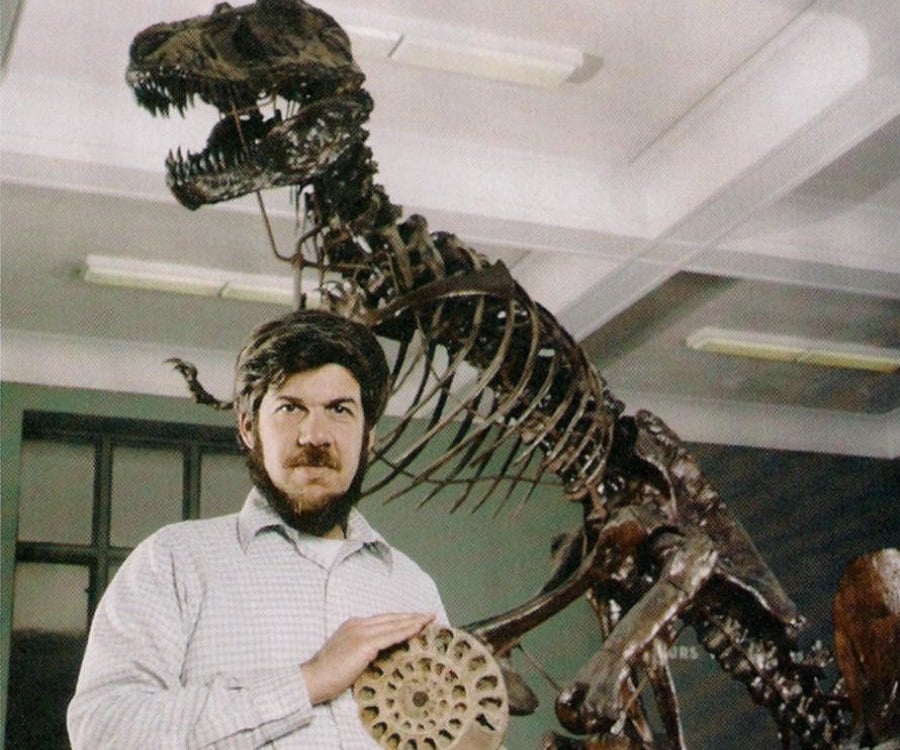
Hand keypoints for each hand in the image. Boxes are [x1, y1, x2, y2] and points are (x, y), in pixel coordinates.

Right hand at [301, 612, 434, 704]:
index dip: (401, 618)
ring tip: (429, 620)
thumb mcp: (347, 654)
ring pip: (394, 625)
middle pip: (392, 618)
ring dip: (414, 621)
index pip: (383, 619)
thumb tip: (381, 654)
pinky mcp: (364, 644)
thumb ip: (363, 649)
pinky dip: (407, 631)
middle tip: (429, 615)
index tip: (416, 618)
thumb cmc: (328, 673)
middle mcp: (358, 624)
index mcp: (353, 625)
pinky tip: (418, 630)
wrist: (312, 678)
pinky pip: (391, 636)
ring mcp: (361, 632)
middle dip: (412, 616)